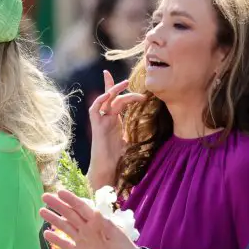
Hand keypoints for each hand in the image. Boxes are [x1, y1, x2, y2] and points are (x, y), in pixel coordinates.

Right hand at [41, 190, 148, 248]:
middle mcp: (87, 228)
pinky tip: (46, 233)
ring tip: (42, 211)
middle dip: (58, 205)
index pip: (82, 208)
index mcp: (97, 222)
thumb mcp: (117, 236)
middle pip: (70, 214)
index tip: (59, 192)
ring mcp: (82, 240)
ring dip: (54, 219)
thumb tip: (96, 212)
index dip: (71, 200)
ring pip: (65, 227)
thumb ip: (105, 225)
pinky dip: (56, 240)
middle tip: (44, 196)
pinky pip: (66, 244)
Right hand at [87, 71, 144, 186]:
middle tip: (128, 80)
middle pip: (109, 97)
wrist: (107, 168)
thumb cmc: (117, 158)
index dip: (120, 90)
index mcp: (114, 120)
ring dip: (112, 90)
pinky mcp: (96, 126)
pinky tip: (107, 96)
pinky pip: (95, 110)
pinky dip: (99, 101)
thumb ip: (136, 134)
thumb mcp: (131, 142)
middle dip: (115, 86)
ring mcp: (101, 121)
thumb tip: (154, 132)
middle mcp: (106, 118)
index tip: (129, 82)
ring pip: (104, 100)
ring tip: (124, 84)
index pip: (116, 100)